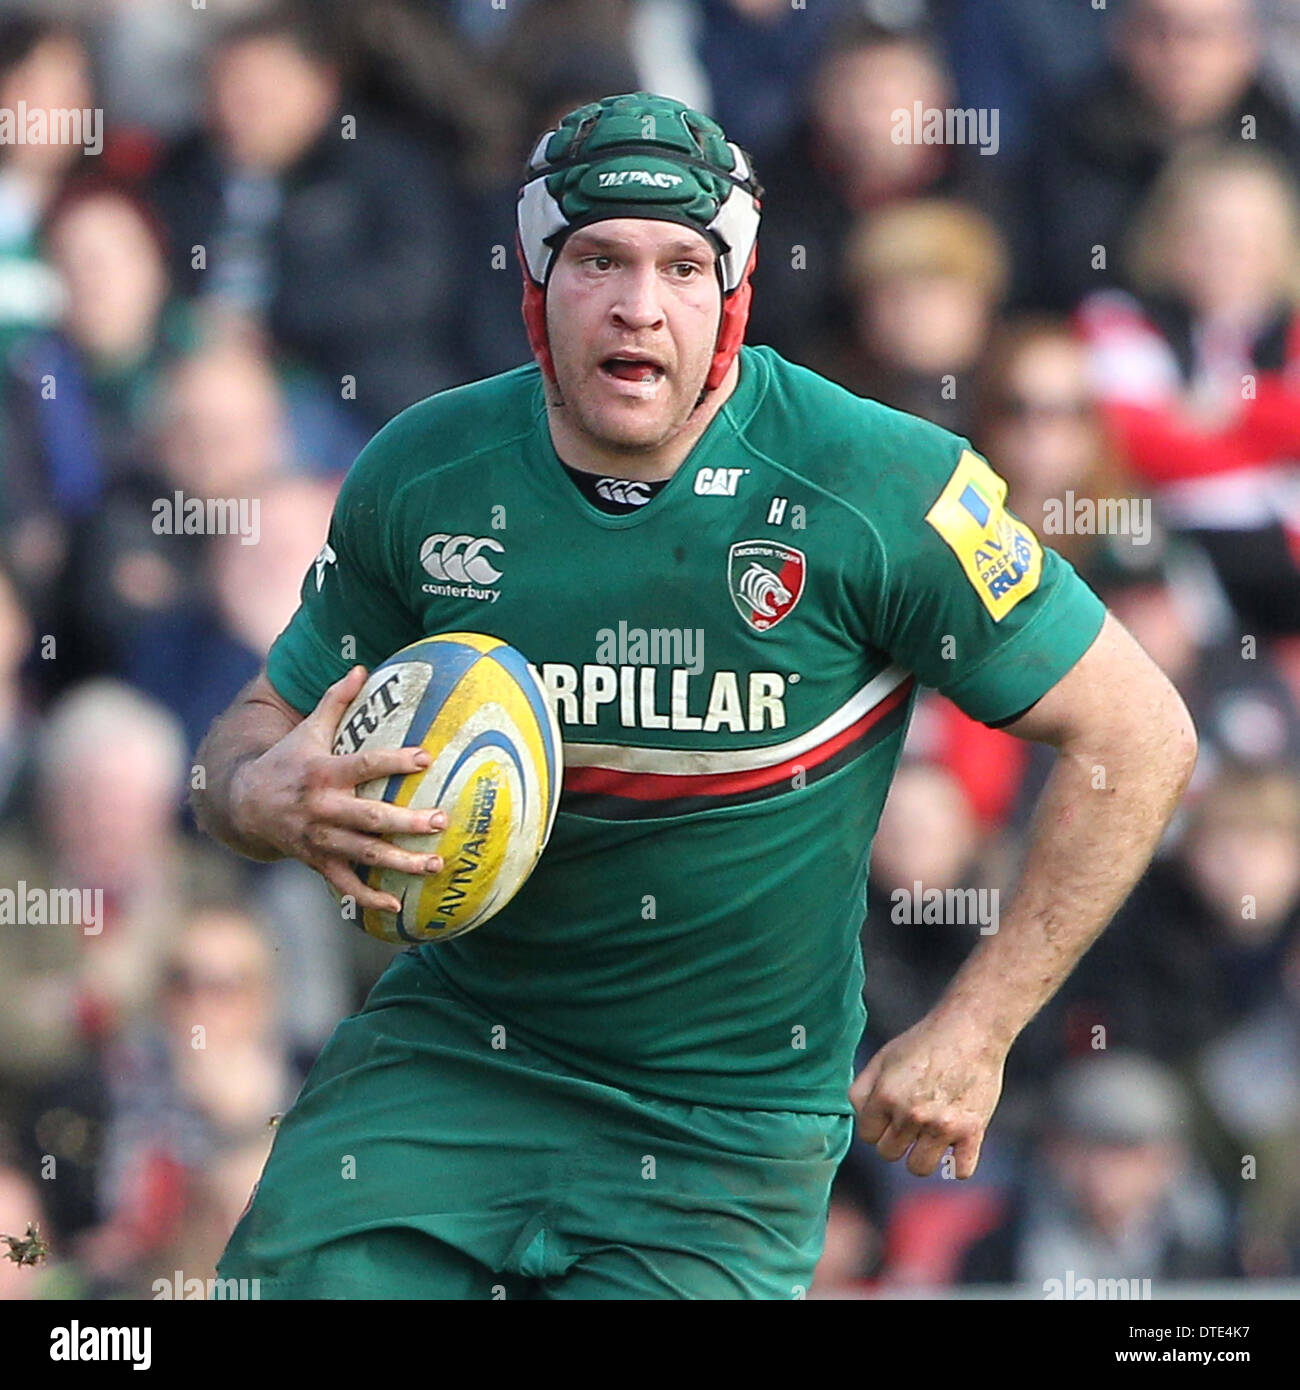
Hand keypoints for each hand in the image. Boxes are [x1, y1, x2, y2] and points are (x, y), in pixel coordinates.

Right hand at [231, 666, 446, 913]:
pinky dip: (368, 897)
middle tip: (442, 821)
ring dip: (400, 862)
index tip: (427, 757)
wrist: (242, 804)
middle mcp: (321, 808)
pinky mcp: (316, 862)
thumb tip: (361, 666)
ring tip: (435, 864)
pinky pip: (344, 884)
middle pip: (369, 818)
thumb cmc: (287, 761)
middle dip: (407, 822)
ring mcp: (319, 839)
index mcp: (322, 772)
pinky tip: (397, 905)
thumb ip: (336, 701)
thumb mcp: (308, 730)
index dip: (394, 761)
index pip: (363, 764)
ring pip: (363, 854)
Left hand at [849, 1017, 1006, 1177]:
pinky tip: (956, 1144)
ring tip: (929, 1135)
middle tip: (911, 1120)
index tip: (890, 1115)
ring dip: (922, 1155)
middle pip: (889, 1154)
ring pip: (919, 1168)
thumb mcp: (883, 1058)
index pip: (867, 1136)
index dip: (877, 1126)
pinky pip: (960, 1171)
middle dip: (897, 1139)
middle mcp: (911, 1114)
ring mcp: (942, 1126)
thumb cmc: (923, 1042)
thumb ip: (861, 1090)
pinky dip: (957, 1162)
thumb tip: (860, 1119)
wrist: (970, 1030)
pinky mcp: (972, 1132)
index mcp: (885, 1096)